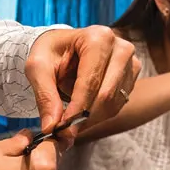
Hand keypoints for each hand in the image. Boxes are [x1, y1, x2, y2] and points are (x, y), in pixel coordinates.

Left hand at [25, 26, 138, 145]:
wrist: (64, 47)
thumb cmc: (50, 52)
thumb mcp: (37, 68)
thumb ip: (45, 96)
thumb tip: (51, 126)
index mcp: (98, 38)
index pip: (90, 81)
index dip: (76, 108)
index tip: (62, 129)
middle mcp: (121, 48)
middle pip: (106, 95)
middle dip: (83, 117)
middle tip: (63, 131)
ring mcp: (131, 62)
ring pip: (113, 104)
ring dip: (89, 118)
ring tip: (69, 116)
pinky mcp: (132, 77)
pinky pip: (117, 106)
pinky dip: (97, 115)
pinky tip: (82, 111)